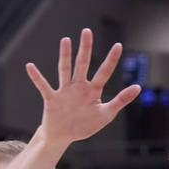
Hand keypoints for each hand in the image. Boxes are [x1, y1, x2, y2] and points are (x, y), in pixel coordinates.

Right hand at [26, 28, 140, 146]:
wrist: (63, 136)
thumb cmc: (84, 125)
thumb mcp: (106, 114)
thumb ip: (121, 100)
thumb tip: (138, 87)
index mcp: (93, 90)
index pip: (104, 72)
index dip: (111, 60)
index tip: (118, 45)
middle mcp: (78, 87)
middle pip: (83, 64)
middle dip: (85, 49)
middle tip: (87, 31)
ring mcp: (64, 91)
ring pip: (65, 70)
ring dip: (65, 56)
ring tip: (66, 40)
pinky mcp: (52, 99)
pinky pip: (44, 86)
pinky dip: (37, 77)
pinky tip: (30, 67)